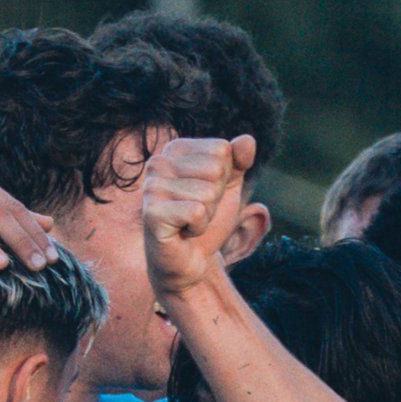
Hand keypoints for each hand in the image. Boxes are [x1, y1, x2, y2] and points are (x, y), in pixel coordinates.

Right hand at [142, 134, 259, 296]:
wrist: (191, 261)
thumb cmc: (208, 220)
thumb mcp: (228, 186)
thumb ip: (238, 162)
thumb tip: (248, 140)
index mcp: (175, 149)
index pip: (222, 150)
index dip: (224, 178)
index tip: (207, 195)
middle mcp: (158, 163)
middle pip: (215, 169)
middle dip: (216, 197)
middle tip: (199, 211)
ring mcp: (152, 187)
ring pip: (207, 193)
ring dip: (207, 215)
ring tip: (190, 222)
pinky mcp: (152, 212)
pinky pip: (196, 212)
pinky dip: (198, 227)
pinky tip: (184, 231)